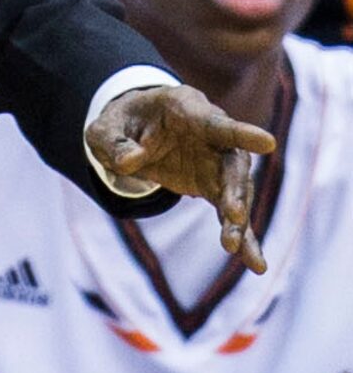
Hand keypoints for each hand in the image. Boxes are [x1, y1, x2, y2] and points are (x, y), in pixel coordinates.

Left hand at [85, 84, 275, 272]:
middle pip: (232, 162)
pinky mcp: (212, 186)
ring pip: (236, 191)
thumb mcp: (104, 129)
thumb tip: (129, 163)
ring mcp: (215, 162)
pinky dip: (241, 237)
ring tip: (233, 247)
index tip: (268, 143)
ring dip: (237, 219)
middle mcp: (211, 135)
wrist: (131, 130)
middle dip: (235, 188)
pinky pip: (230, 213)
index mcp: (186, 109)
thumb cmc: (121, 122)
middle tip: (235, 214)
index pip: (215, 123)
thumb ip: (115, 144)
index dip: (241, 133)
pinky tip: (255, 263)